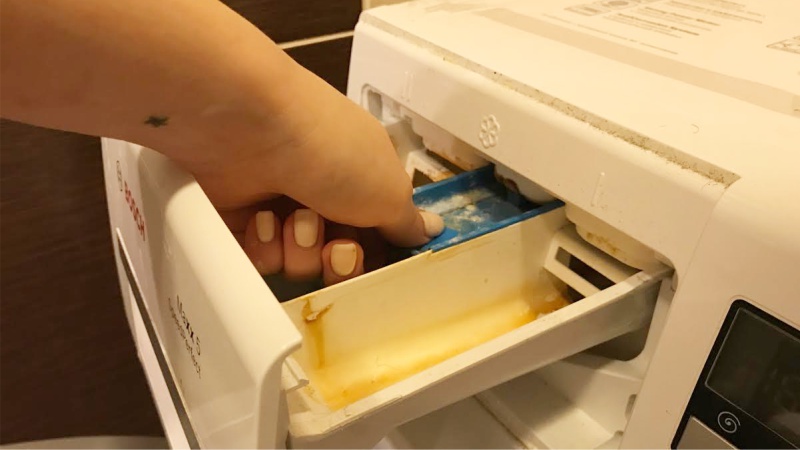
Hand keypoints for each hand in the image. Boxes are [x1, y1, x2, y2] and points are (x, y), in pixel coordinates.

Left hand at [186, 65, 443, 284]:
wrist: (248, 124)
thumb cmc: (329, 150)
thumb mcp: (387, 189)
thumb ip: (406, 221)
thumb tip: (432, 229)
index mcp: (363, 178)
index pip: (378, 235)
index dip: (378, 255)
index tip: (377, 256)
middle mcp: (324, 192)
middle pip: (339, 260)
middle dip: (339, 261)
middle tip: (333, 244)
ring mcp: (280, 206)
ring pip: (299, 264)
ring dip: (299, 248)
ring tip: (292, 217)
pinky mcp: (240, 220)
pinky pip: (259, 259)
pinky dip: (263, 244)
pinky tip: (261, 217)